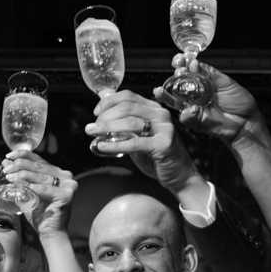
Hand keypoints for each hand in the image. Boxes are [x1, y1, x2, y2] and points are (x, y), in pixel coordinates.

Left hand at [1, 151, 76, 238]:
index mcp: (56, 172)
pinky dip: (31, 188)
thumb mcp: (26, 192)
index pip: (38, 159)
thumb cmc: (39, 213)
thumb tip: (5, 162)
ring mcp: (68, 185)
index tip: (8, 156)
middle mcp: (65, 176)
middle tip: (6, 170)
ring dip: (22, 176)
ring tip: (9, 178)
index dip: (22, 155)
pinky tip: (20, 188)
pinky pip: (44, 189)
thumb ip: (19, 178)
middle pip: (38, 167)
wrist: (49, 232)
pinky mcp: (67, 195)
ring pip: (40, 177)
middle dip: (19, 166)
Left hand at [83, 90, 202, 194]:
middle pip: (127, 107)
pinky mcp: (164, 145)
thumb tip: (100, 120)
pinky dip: (115, 145)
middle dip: (105, 116)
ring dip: (107, 128)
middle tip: (91, 127)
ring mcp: (164, 128)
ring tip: (92, 133)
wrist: (179, 176)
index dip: (109, 102)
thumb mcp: (138, 138)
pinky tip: (102, 147)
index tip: (96, 112)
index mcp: (154, 109)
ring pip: (130, 123)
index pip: (128, 96)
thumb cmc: (156, 157)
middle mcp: (160, 114)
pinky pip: (135, 143)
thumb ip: (124, 128)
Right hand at [153, 57, 261, 148]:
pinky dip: (187, 113)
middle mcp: (194, 93)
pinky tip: (194, 109)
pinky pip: (184, 117)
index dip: (181, 63)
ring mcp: (193, 107)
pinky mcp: (195, 121)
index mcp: (202, 81)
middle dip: (173, 77)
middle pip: (177, 84)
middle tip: (177, 72)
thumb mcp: (225, 82)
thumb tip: (193, 63)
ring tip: (159, 91)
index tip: (179, 59)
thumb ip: (209, 74)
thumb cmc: (239, 101)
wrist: (246, 122)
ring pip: (174, 101)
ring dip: (166, 96)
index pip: (187, 69)